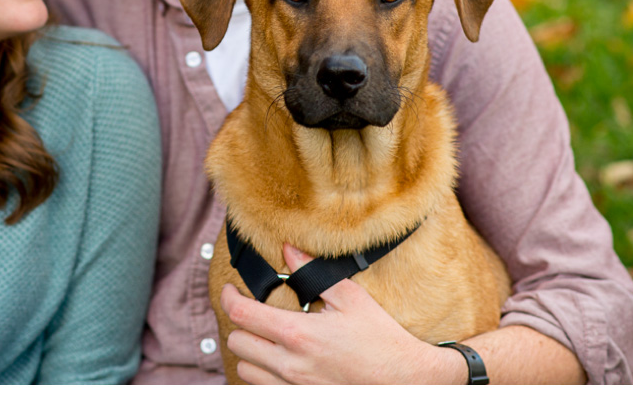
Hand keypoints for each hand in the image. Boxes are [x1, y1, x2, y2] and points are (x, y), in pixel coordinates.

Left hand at [219, 244, 465, 383]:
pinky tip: (276, 361)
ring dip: (248, 351)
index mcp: (298, 334)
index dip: (227, 298)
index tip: (230, 290)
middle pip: (236, 342)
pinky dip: (261, 374)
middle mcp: (289, 364)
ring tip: (264, 337)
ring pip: (244, 368)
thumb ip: (314, 273)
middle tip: (252, 311)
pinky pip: (262, 388)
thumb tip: (288, 250)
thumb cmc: (382, 340)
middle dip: (239, 323)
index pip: (241, 313)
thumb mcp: (352, 298)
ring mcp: (293, 387)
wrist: (405, 381)